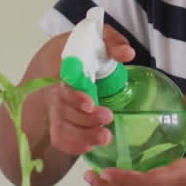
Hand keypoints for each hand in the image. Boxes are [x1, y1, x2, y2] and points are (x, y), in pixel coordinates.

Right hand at [47, 24, 134, 155]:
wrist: (69, 57)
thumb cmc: (90, 49)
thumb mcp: (101, 38)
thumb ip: (113, 42)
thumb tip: (127, 54)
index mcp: (65, 71)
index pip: (65, 87)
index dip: (76, 98)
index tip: (91, 104)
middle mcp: (57, 92)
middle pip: (64, 111)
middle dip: (86, 120)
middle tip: (108, 118)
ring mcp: (58, 108)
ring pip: (62, 128)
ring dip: (82, 136)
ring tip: (105, 138)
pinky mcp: (62, 121)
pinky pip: (60, 138)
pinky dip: (73, 146)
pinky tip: (89, 147)